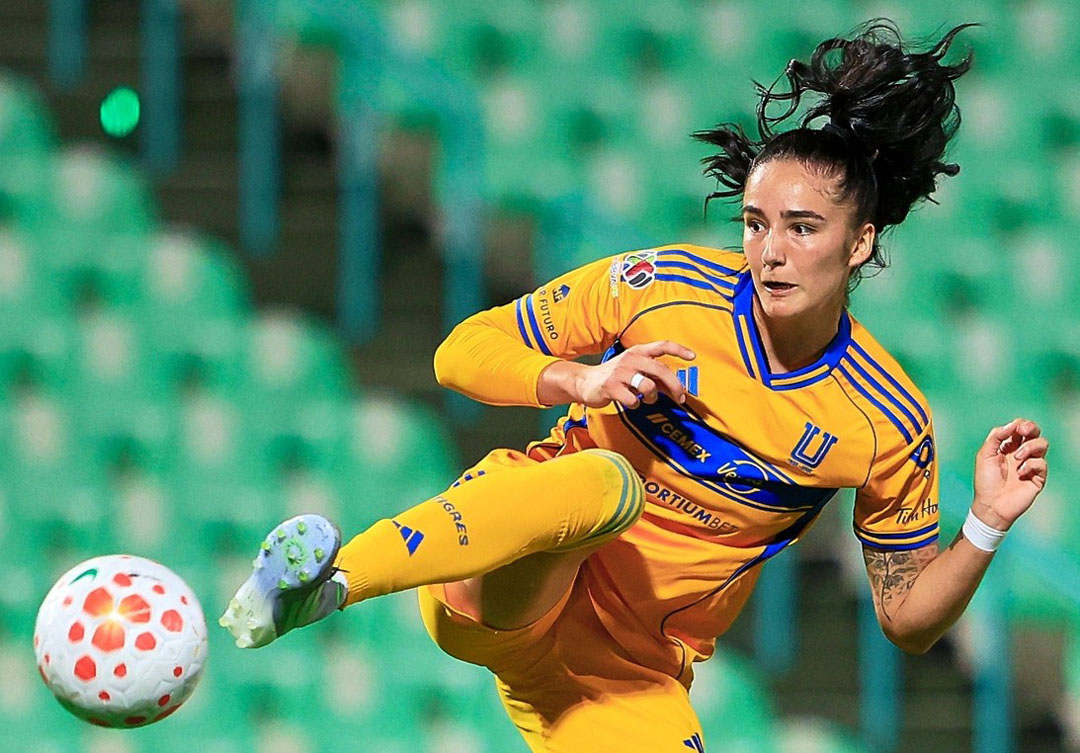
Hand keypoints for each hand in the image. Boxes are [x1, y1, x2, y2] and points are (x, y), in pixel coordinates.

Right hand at [576, 340, 695, 408]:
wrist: (585, 382)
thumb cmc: (614, 376)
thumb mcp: (634, 370)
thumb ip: (654, 376)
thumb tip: (674, 386)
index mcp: (638, 352)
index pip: (662, 345)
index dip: (679, 350)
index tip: (693, 356)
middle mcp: (630, 359)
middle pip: (661, 370)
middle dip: (675, 386)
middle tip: (680, 397)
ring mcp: (620, 373)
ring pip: (648, 387)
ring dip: (652, 397)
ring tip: (646, 399)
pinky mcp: (611, 387)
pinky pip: (633, 400)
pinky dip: (635, 404)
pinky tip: (630, 402)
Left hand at [971, 418, 1048, 529]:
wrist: (991, 504)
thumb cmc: (985, 481)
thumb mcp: (984, 455)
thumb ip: (995, 437)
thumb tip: (1010, 425)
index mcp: (1007, 446)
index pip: (1019, 428)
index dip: (1019, 424)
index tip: (1014, 428)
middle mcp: (1021, 453)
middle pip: (1034, 432)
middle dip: (1030, 428)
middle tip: (1022, 432)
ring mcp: (1030, 464)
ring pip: (1042, 444)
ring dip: (1029, 447)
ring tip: (1016, 458)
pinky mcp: (1038, 477)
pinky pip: (1042, 463)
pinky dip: (1030, 465)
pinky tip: (1020, 473)